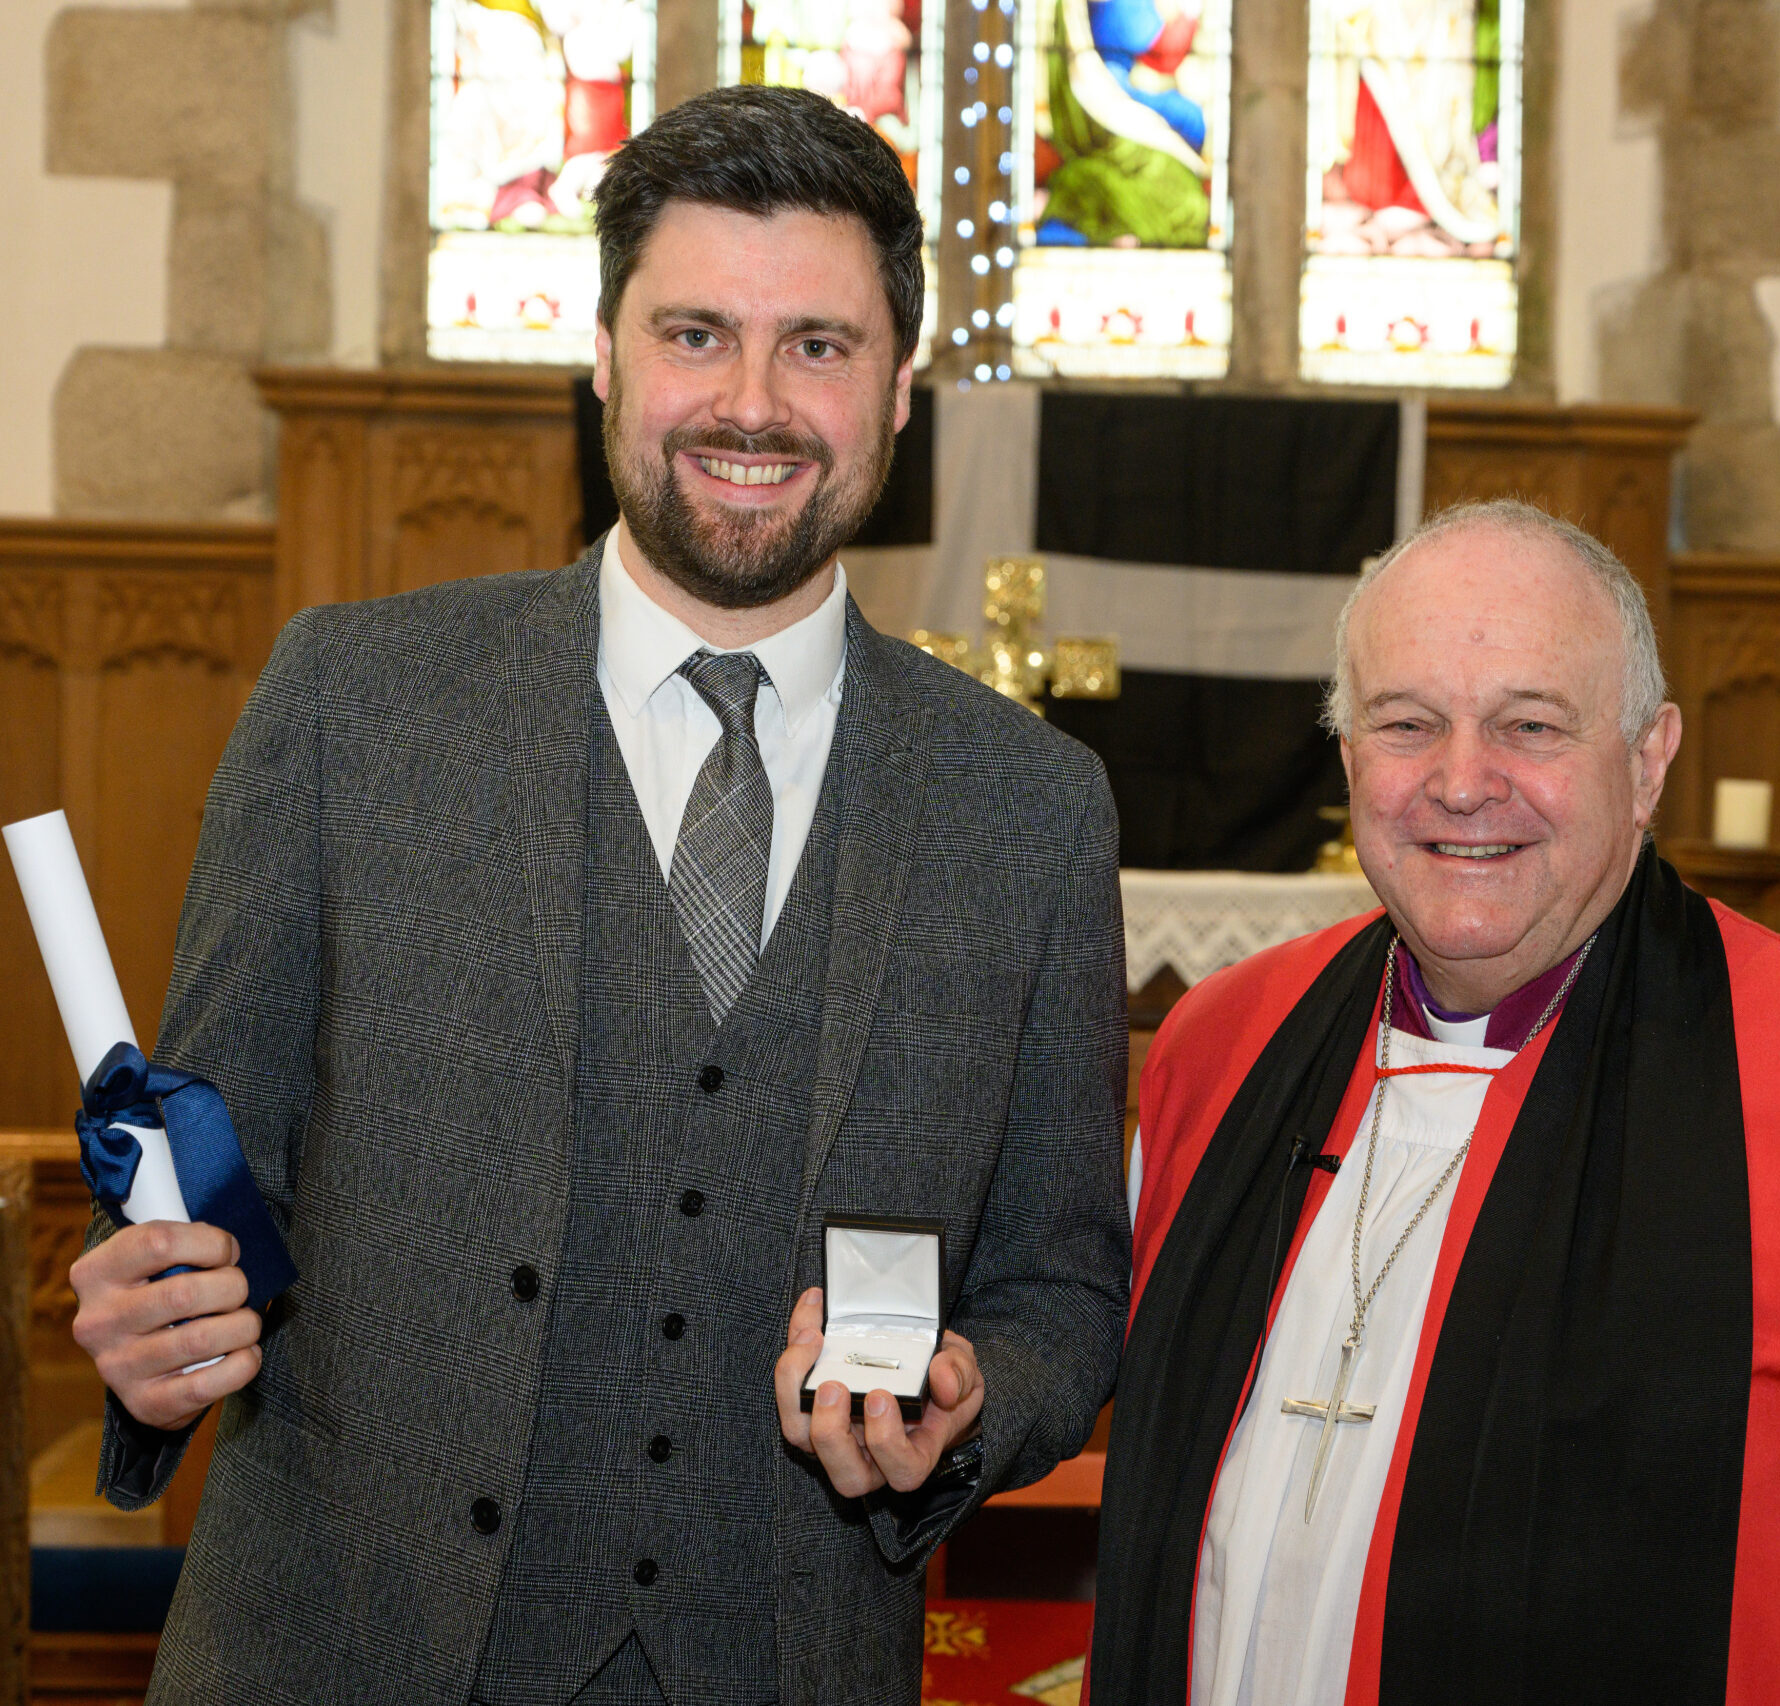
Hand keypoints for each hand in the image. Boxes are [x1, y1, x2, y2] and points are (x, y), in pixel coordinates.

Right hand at [70, 1220, 263, 1430]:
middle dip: (233, 1287)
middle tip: (239, 1290)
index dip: (210, 1243)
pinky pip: (204, 1386)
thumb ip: (184, 1245)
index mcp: (96, 1273)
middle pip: (185, 1294)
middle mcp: (99, 1322)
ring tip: (245, 1322)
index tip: (227, 1252)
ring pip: (200, 1339)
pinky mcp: (142, 1404)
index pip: (160, 1243)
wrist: (136, 1356)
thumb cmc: (158, 1290)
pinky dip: (242, 1364)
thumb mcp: (154, 1259)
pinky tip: (244, 1352)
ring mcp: (117, 1367)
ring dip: (243, 1326)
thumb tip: (230, 1253)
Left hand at [775, 1286, 983, 1497]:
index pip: (902, 1470)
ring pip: (801, 1435)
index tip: (880, 1397)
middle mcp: (869, 1455)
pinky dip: (794, 1352)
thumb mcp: (964, 1371)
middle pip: (842, 1471)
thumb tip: (944, 1384)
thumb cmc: (942, 1380)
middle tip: (832, 1386)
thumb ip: (959, 1374)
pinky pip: (790, 1391)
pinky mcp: (810, 1407)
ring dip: (794, 1391)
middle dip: (830, 1432)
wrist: (923, 1367)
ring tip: (810, 1342)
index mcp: (912, 1452)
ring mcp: (836, 1434)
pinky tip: (810, 1312)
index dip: (887, 1442)